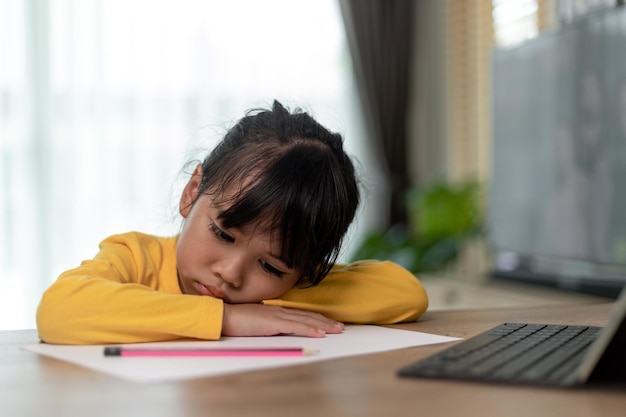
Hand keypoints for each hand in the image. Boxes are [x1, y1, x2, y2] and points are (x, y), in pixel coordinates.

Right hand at [221, 303, 343, 337]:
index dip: (316, 318)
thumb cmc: (235, 320)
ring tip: (337, 329)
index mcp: (275, 311)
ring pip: (306, 320)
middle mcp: (279, 311)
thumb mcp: (255, 322)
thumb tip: (275, 329)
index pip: (301, 315)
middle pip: (308, 316)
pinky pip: (296, 326)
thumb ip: (267, 324)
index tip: (329, 323)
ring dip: (324, 325)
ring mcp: (277, 316)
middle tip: (340, 326)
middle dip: (326, 321)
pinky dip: (310, 329)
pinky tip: (320, 332)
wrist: (222, 316)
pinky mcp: (273, 323)